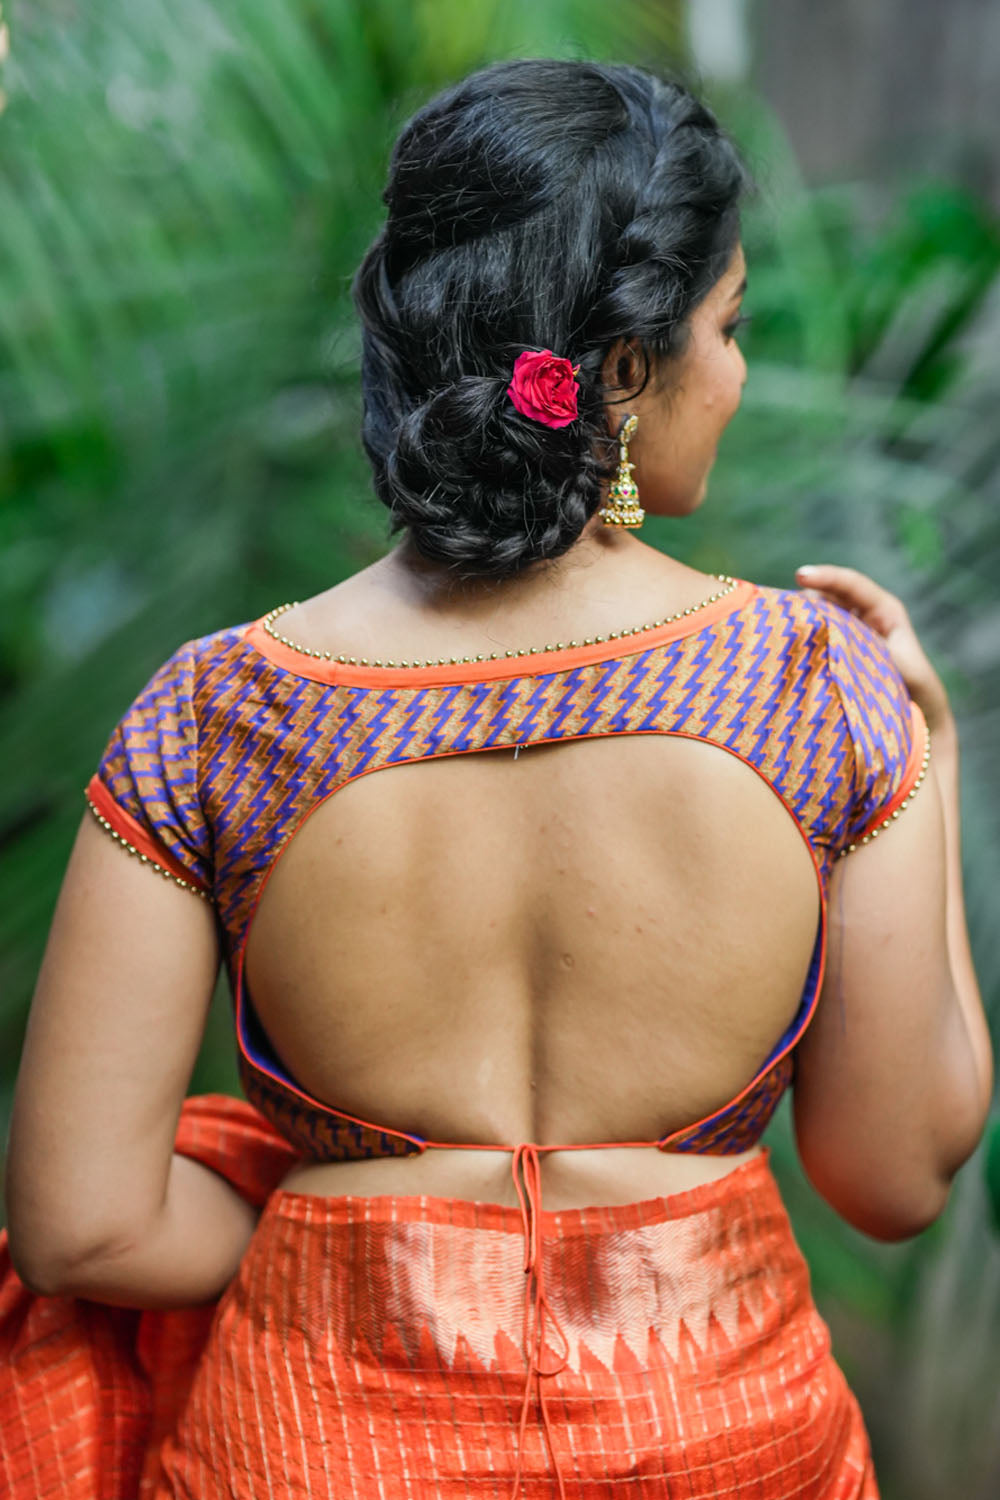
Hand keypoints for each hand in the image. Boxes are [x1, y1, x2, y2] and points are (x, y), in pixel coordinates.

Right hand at [795, 563, 952, 736]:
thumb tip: (839, 641)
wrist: (916, 714)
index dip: (826, 577)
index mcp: (884, 610)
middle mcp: (862, 616)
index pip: (852, 585)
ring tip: (780, 631)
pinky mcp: (833, 652)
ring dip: (800, 622)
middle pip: (828, 596)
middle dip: (805, 599)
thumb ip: (876, 652)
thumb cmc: (916, 689)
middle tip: (781, 610)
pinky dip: (800, 642)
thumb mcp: (904, 667)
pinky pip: (814, 640)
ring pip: (816, 617)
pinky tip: (785, 649)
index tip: (801, 576)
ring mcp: (846, 633)